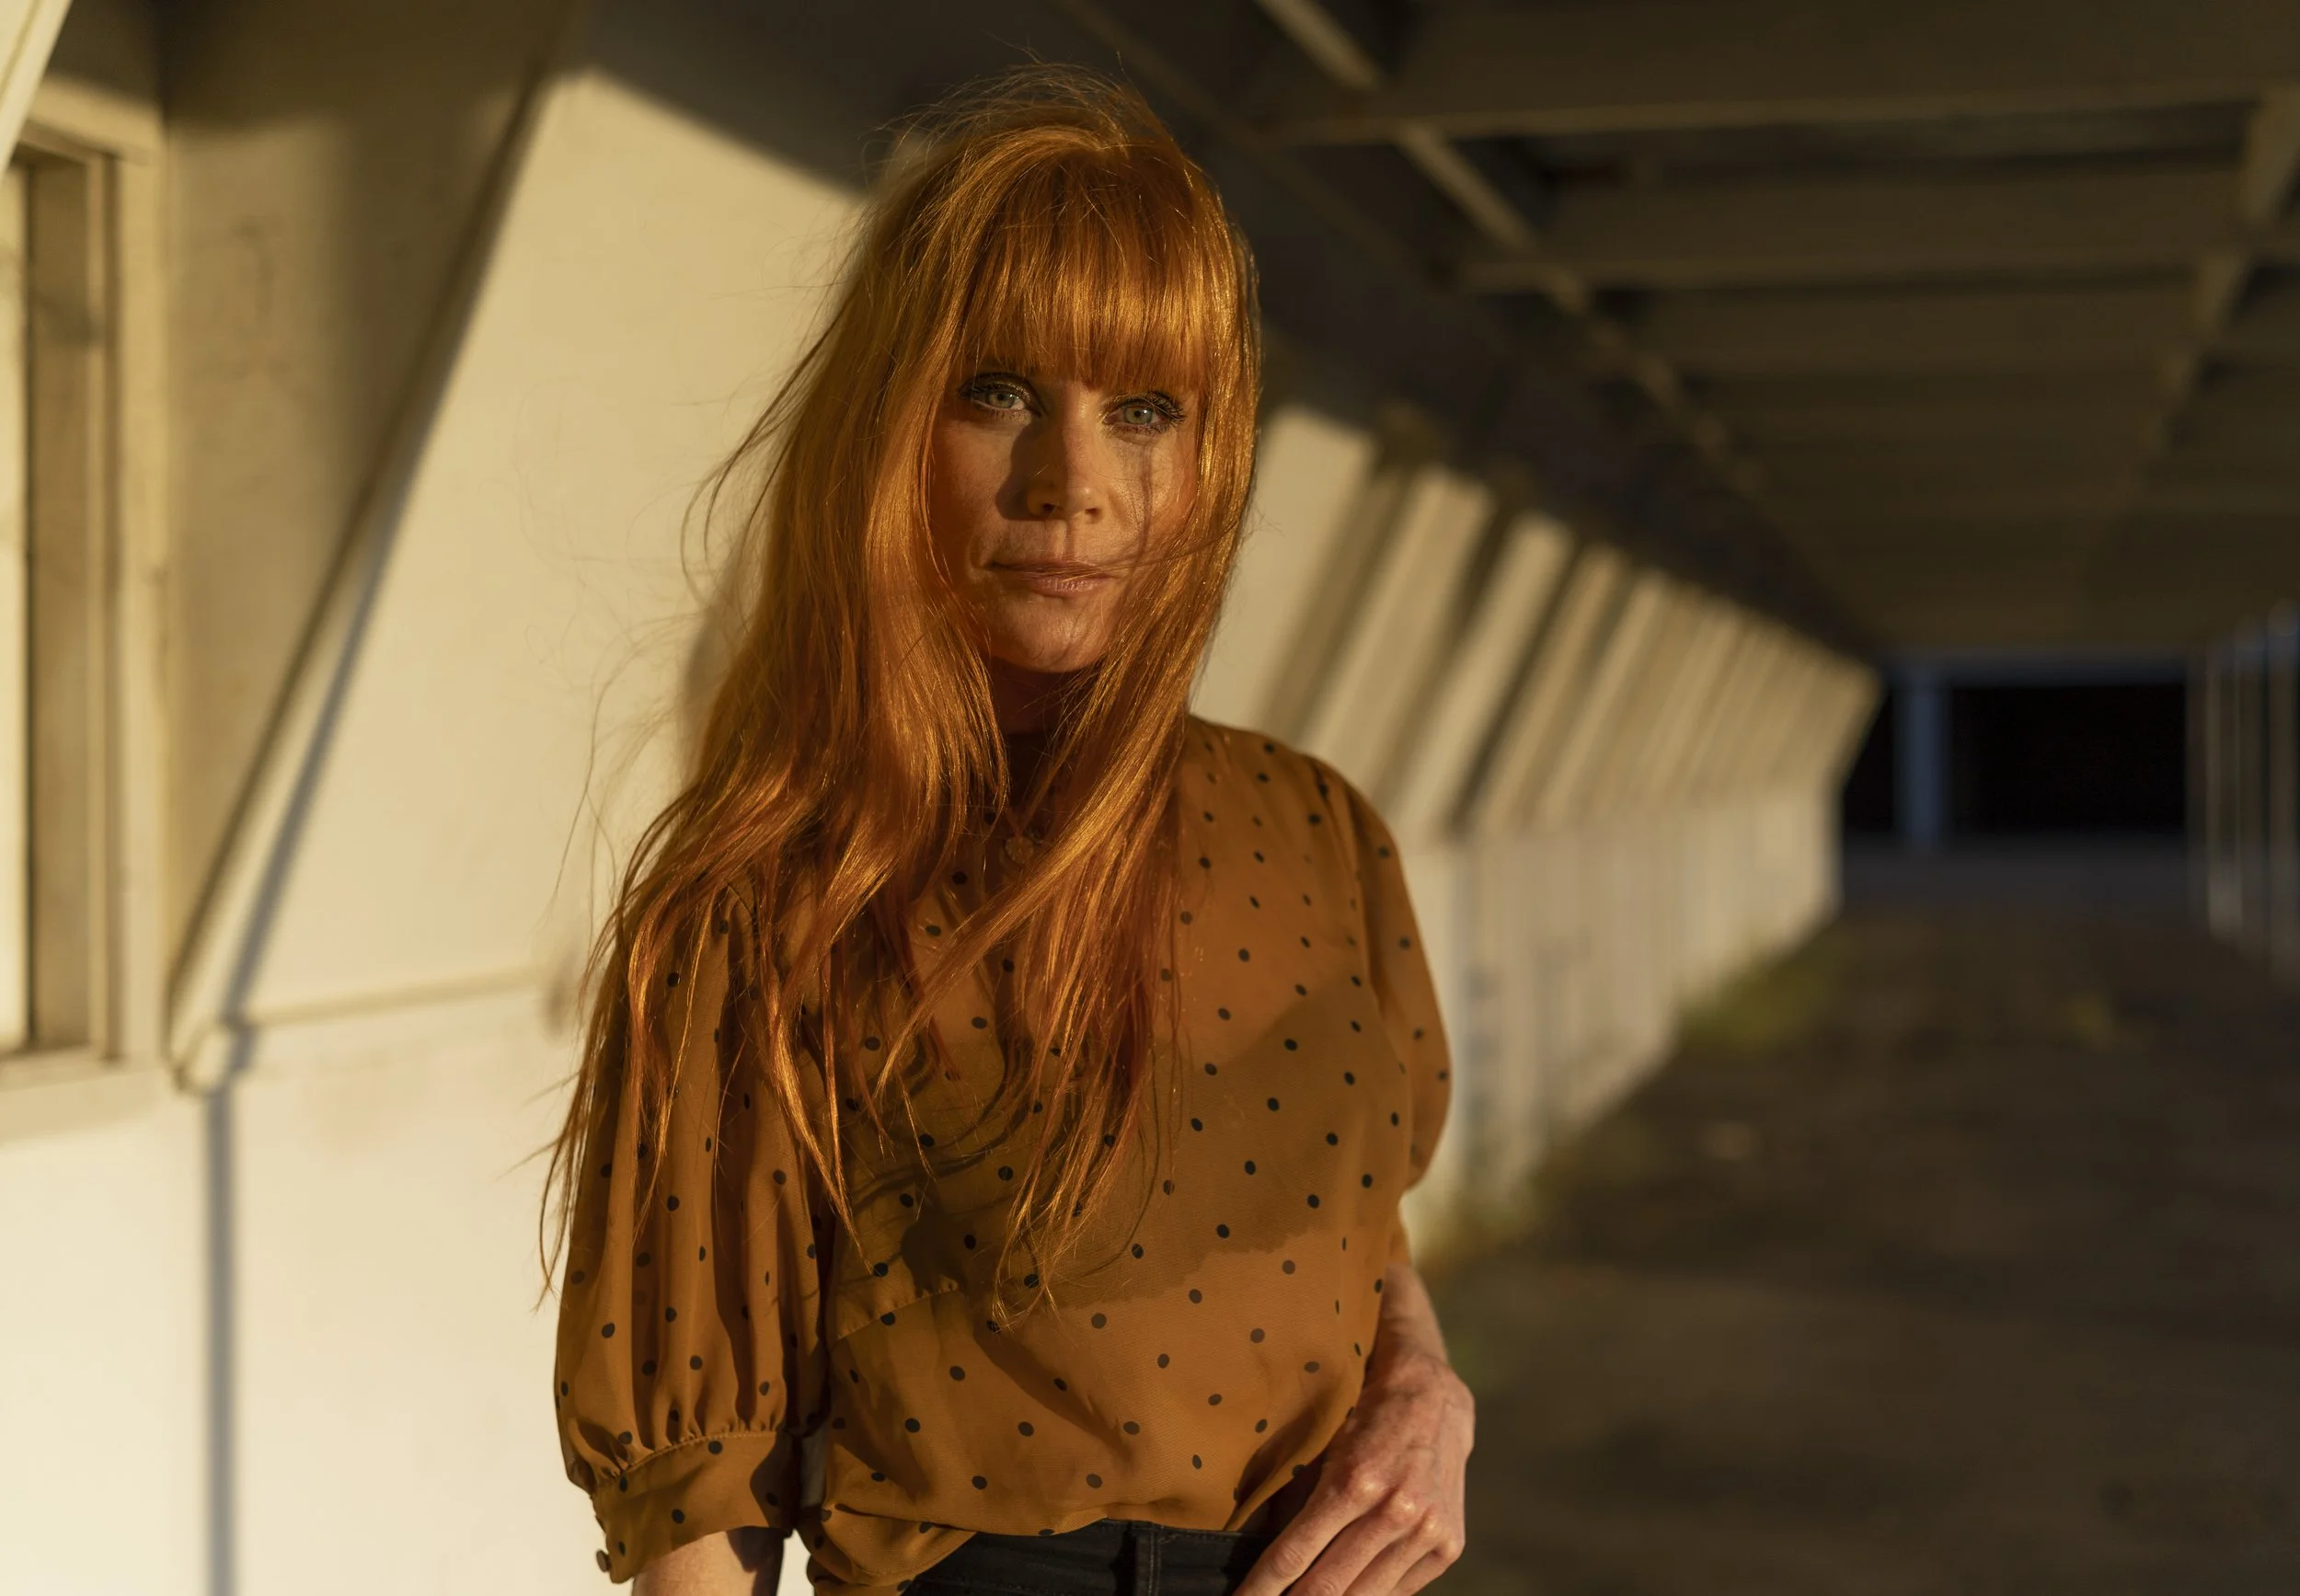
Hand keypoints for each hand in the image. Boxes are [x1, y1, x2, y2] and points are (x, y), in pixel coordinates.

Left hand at [1236, 1263, 1472, 1595]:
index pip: (1293, 1554)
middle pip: (1327, 1586)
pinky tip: (1350, 1589)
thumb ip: (1295, 1501)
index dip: (1262, 1587)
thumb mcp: (1324, 1449)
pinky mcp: (1448, 1546)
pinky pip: (1398, 1592)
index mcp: (1354, 1482)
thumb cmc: (1366, 1419)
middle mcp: (1395, 1511)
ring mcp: (1426, 1532)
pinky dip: (1369, 1594)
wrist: (1434, 1398)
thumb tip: (1259, 1548)